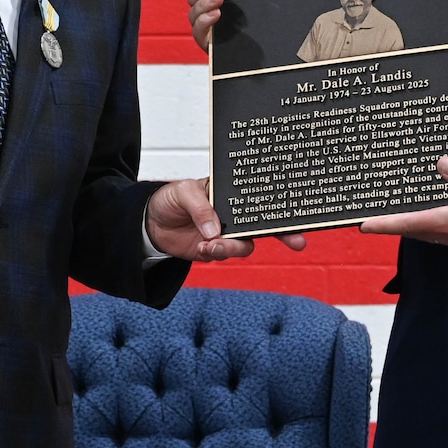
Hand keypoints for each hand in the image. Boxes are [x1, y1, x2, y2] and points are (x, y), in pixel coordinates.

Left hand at [145, 179, 305, 261]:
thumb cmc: (170, 198)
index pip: (261, 199)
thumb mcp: (183, 192)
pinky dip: (216, 254)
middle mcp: (234, 215)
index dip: (281, 208)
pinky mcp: (214, 250)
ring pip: (245, 245)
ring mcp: (226, 234)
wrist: (149, 222)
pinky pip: (224, 256)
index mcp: (232, 194)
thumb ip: (201, 208)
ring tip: (212, 244)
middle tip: (297, 242)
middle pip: (265, 226)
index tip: (298, 216)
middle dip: (284, 235)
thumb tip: (216, 231)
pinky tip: (203, 248)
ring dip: (233, 247)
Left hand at [361, 157, 447, 256]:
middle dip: (392, 223)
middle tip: (374, 215)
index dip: (383, 224)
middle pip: (411, 229)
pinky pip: (440, 231)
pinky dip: (429, 222)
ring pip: (425, 231)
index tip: (362, 224)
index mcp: (446, 224)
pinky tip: (434, 212)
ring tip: (397, 211)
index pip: (405, 224)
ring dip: (410, 223)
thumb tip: (442, 162)